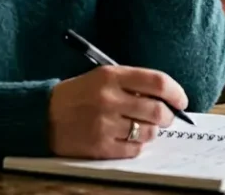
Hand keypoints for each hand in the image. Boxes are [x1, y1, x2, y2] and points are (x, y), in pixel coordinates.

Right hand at [48, 65, 188, 158]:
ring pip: (149, 132)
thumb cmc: (78, 95)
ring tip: (140, 127)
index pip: (157, 82)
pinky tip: (127, 138)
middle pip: (158, 110)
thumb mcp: (102, 77)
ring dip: (151, 131)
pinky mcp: (100, 146)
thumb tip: (168, 98)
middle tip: (165, 117)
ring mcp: (105, 124)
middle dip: (167, 116)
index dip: (176, 92)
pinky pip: (134, 149)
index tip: (181, 100)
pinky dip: (137, 145)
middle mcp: (109, 99)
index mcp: (111, 76)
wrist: (43, 116)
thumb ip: (133, 83)